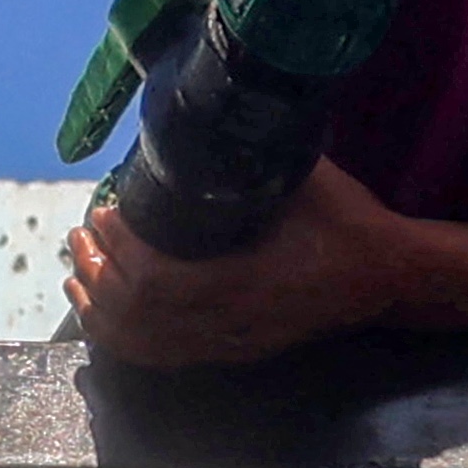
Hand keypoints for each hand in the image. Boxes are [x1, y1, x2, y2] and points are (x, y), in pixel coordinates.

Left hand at [63, 164, 467, 369]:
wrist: (387, 276)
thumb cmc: (348, 223)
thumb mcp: (304, 177)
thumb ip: (254, 152)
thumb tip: (209, 110)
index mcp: (247, 283)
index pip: (159, 281)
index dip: (121, 250)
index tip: (101, 211)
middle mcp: (232, 323)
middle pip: (140, 316)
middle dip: (99, 273)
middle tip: (81, 234)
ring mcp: (230, 343)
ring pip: (145, 344)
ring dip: (102, 310)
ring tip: (80, 274)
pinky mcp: (232, 351)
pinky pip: (163, 358)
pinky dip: (125, 339)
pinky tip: (105, 317)